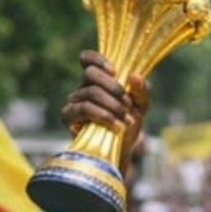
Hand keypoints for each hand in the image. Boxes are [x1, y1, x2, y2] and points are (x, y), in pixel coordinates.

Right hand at [60, 50, 149, 178]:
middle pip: (90, 74)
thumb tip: (134, 75)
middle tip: (129, 104)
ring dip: (114, 106)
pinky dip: (105, 116)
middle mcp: (82, 88)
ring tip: (127, 120)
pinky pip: (84, 108)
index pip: (86, 59)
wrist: (122, 152)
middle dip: (114, 88)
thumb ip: (141, 91)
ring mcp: (73, 102)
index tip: (115, 71)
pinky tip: (118, 127)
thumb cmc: (128, 125)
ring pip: (91, 92)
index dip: (98, 60)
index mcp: (96, 81)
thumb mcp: (141, 107)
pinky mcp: (69, 118)